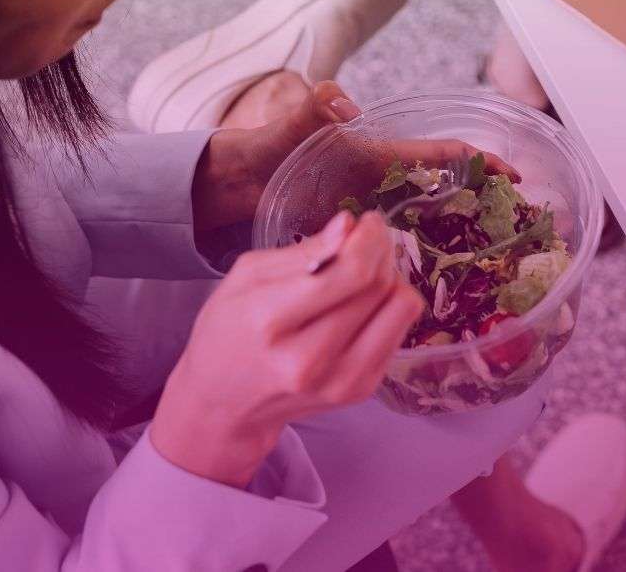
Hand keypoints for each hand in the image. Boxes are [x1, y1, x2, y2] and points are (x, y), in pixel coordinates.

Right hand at [150, 211, 423, 487]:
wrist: (226, 403)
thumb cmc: (229, 330)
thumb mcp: (246, 277)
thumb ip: (301, 251)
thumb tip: (348, 226)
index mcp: (269, 321)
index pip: (348, 273)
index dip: (369, 238)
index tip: (367, 221)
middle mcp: (308, 358)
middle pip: (377, 285)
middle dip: (381, 249)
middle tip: (369, 237)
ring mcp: (338, 380)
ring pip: (399, 308)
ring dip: (391, 277)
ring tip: (366, 271)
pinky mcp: (359, 391)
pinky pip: (400, 332)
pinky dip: (387, 307)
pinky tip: (361, 303)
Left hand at [190, 80, 520, 232]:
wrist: (238, 178)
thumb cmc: (269, 145)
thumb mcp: (294, 121)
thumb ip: (315, 106)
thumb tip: (343, 103)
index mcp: (382, 155)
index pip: (444, 153)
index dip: (481, 162)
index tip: (515, 177)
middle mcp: (385, 182)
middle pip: (447, 190)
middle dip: (483, 203)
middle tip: (516, 230)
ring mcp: (372, 210)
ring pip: (427, 222)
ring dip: (458, 236)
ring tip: (491, 263)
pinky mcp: (355, 234)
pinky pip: (398, 248)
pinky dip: (421, 260)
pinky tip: (432, 288)